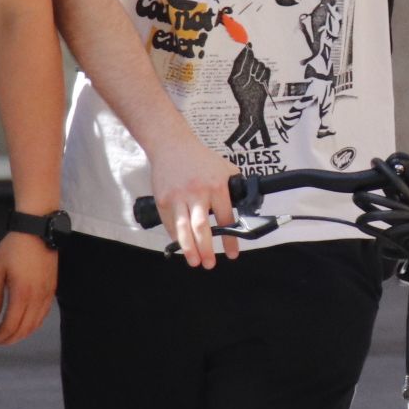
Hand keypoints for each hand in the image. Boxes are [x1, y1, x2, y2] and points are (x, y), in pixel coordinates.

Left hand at [0, 230, 58, 345]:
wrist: (36, 230)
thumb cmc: (13, 248)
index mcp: (21, 293)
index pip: (12, 325)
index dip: (0, 336)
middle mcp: (37, 297)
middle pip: (25, 328)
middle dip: (10, 339)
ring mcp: (47, 294)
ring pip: (36, 324)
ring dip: (22, 334)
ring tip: (9, 336)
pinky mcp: (52, 289)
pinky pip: (44, 314)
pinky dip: (34, 324)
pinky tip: (25, 324)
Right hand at [144, 136, 243, 269]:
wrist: (171, 145)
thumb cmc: (199, 158)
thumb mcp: (223, 168)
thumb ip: (233, 187)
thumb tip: (245, 206)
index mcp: (216, 186)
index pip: (225, 218)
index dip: (230, 239)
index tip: (232, 253)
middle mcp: (197, 192)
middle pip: (202, 227)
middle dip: (206, 249)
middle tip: (210, 263)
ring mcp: (178, 197)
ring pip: (183, 229)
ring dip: (189, 248)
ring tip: (195, 262)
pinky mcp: (163, 200)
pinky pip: (170, 224)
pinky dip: (176, 237)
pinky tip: (182, 244)